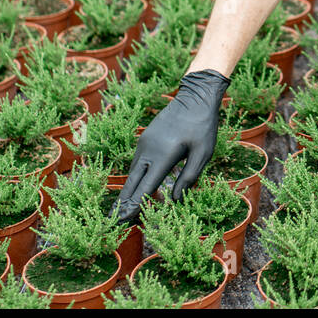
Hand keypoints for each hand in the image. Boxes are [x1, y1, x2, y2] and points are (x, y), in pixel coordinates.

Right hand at [114, 68, 228, 221]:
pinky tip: (134, 187)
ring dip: (128, 190)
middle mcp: (148, 150)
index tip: (124, 219)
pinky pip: (137, 162)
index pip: (145, 186)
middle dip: (123, 202)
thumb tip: (176, 200)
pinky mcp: (145, 138)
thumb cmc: (203, 125)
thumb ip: (189, 176)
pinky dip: (134, 177)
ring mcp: (144, 143)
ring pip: (133, 172)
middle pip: (132, 181)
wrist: (195, 97)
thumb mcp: (203, 153)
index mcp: (163, 155)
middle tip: (114, 221)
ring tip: (122, 209)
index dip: (135, 205)